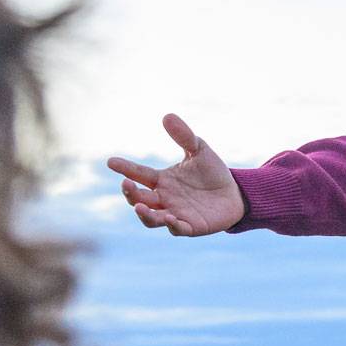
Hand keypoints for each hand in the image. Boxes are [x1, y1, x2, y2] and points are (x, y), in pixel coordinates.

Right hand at [106, 113, 245, 236]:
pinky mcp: (190, 227)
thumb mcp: (200, 150)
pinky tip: (171, 218)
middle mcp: (164, 198)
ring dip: (144, 214)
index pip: (139, 174)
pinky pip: (177, 229)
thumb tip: (167, 116)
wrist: (234, 194)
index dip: (125, 168)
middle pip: (139, 198)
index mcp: (162, 180)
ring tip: (138, 207)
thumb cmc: (212, 173)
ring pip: (151, 219)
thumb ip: (184, 136)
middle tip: (126, 184)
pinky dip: (172, 226)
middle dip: (130, 193)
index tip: (111, 161)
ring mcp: (175, 214)